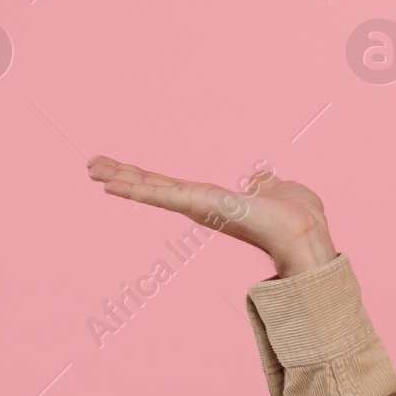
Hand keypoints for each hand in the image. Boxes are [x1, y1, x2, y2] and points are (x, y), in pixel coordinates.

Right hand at [86, 155, 337, 277]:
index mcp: (213, 201)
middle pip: (153, 187)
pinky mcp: (201, 205)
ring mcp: (198, 207)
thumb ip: (263, 183)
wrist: (305, 231)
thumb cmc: (296, 216)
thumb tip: (262, 176)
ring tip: (91, 167)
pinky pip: (161, 195)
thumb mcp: (276, 189)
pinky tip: (112, 183)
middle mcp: (200, 206)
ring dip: (121, 178)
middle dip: (122, 175)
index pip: (171, 186)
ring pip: (151, 189)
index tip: (121, 169)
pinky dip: (136, 189)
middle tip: (91, 164)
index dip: (146, 178)